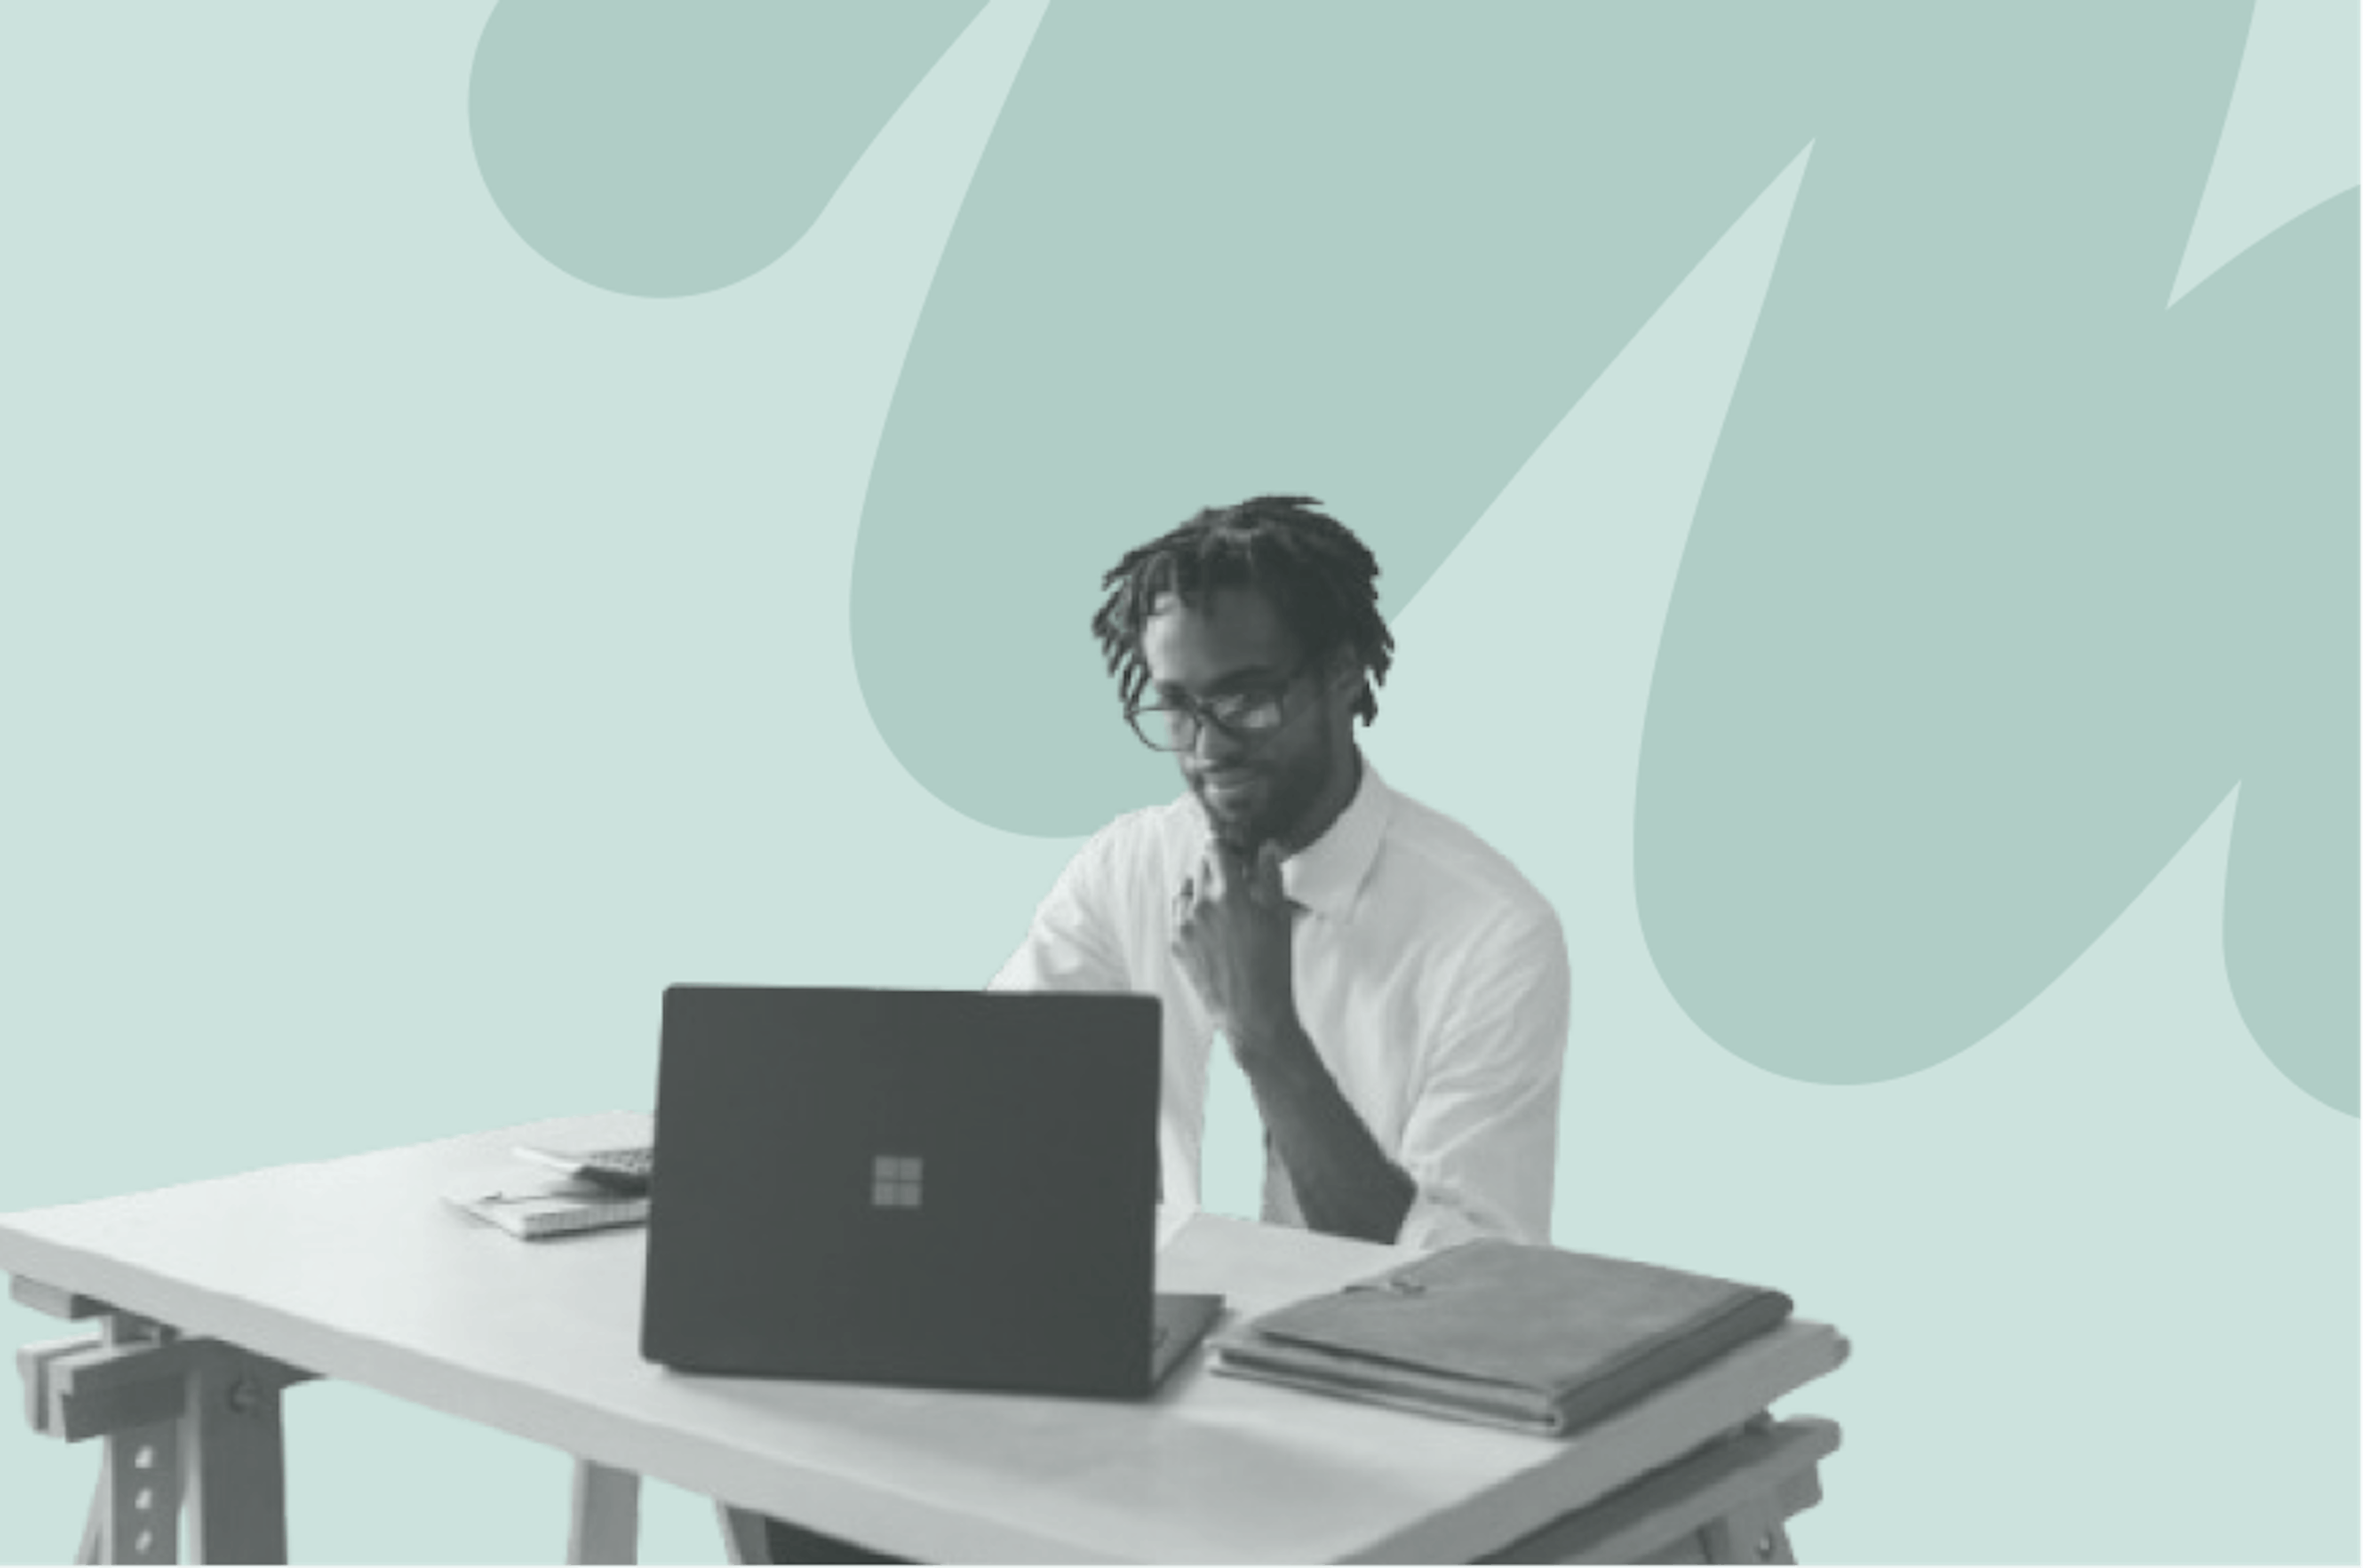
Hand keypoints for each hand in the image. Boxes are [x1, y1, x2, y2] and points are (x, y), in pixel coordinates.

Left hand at [1169, 839, 1294, 1046]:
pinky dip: (1192, 913)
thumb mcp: (1278, 916)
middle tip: (1235, 881)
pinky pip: (1179, 915)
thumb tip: (1267, 848)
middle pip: (1200, 867)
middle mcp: (1200, 906)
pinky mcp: (1177, 944)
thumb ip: (1270, 876)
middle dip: (1217, 868)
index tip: (1231, 848)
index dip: (1225, 846)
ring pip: (1187, 890)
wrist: (1252, 1010)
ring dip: (1201, 889)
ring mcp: (1184, 926)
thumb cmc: (1271, 965)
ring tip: (1223, 905)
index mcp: (1228, 894)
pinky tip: (1213, 926)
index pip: (1215, 849)